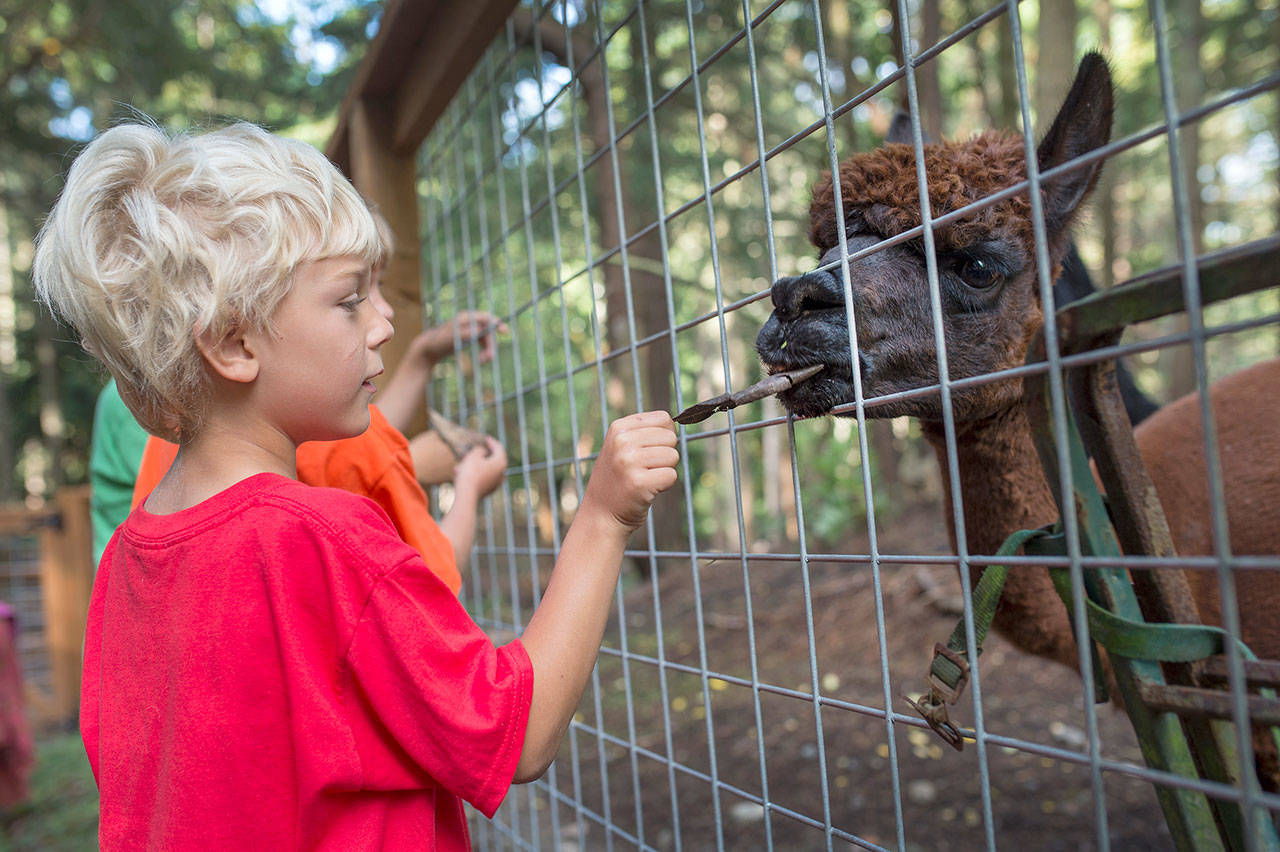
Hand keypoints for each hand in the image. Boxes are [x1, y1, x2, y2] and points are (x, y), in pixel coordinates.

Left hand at [411, 311, 508, 366]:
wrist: (428, 349)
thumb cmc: (437, 343)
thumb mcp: (449, 339)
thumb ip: (464, 334)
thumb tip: (479, 330)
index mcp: (465, 318)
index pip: (485, 317)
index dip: (496, 323)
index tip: (505, 332)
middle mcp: (469, 321)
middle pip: (487, 330)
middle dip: (491, 344)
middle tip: (490, 359)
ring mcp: (470, 329)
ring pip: (486, 337)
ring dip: (488, 349)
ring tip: (483, 361)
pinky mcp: (469, 337)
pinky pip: (482, 342)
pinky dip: (484, 350)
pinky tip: (481, 360)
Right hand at [452, 436, 507, 499]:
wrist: (466, 495)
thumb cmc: (470, 472)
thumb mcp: (474, 455)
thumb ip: (480, 450)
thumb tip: (483, 452)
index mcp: (501, 463)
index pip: (499, 448)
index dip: (492, 442)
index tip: (486, 438)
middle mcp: (502, 473)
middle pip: (492, 460)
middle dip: (479, 456)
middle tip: (472, 452)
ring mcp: (496, 483)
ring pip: (485, 470)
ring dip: (473, 466)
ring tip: (460, 465)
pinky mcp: (489, 490)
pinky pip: (482, 478)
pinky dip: (474, 474)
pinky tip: (461, 473)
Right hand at [581, 411, 678, 531]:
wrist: (601, 514)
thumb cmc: (618, 479)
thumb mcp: (621, 446)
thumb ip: (644, 431)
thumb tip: (676, 422)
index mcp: (618, 428)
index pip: (663, 418)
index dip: (664, 436)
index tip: (648, 451)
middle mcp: (622, 442)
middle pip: (671, 438)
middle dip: (664, 455)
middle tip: (644, 469)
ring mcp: (629, 462)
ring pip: (673, 456)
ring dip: (664, 470)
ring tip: (643, 479)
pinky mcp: (638, 483)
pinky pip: (671, 476)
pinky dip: (664, 486)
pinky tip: (646, 490)